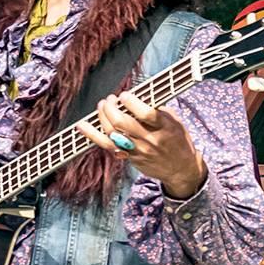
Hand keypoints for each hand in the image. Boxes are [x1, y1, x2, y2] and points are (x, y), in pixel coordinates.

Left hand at [84, 91, 206, 198]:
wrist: (181, 169)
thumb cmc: (179, 142)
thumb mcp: (175, 122)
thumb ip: (158, 109)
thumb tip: (137, 96)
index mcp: (164, 128)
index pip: (145, 113)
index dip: (131, 102)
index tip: (125, 95)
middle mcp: (150, 140)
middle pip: (122, 122)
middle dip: (111, 107)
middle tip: (111, 99)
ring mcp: (138, 150)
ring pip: (112, 132)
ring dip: (102, 116)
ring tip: (102, 106)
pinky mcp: (129, 157)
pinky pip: (106, 146)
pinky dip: (92, 135)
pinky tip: (82, 125)